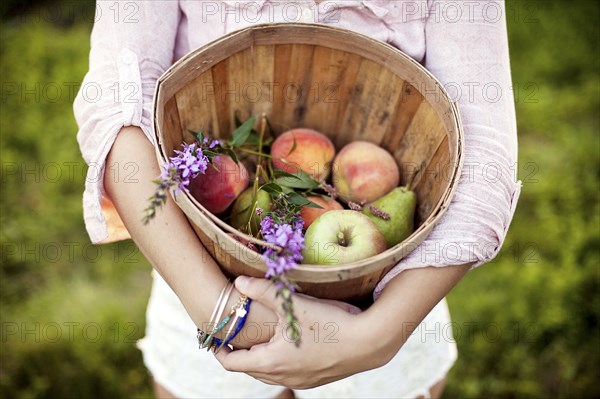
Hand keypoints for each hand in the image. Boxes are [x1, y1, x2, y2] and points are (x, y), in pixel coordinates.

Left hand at [214, 276, 382, 388]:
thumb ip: (263, 291)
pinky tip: (288, 344)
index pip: (232, 363)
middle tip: (237, 333)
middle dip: (241, 353)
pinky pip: (288, 374)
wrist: (368, 342)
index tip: (215, 338)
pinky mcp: (315, 380)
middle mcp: (283, 377)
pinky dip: (280, 362)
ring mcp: (300, 381)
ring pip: (270, 373)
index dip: (220, 350)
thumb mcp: (292, 304)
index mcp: (271, 362)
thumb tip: (238, 282)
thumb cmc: (329, 323)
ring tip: (260, 338)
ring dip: (261, 358)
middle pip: (250, 369)